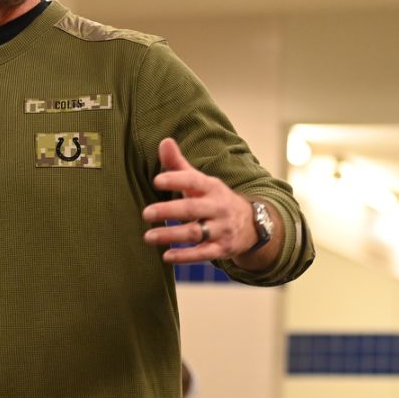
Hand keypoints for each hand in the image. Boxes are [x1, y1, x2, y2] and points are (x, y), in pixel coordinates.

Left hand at [141, 138, 257, 263]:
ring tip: (148, 237)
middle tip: (146, 213)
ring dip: (171, 236)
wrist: (252, 225)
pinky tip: (167, 256)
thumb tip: (164, 141)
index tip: (156, 181)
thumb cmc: (214, 199)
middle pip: (192, 209)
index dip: (176, 180)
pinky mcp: (222, 249)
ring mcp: (222, 229)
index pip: (193, 181)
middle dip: (169, 211)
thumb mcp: (201, 181)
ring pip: (195, 233)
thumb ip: (179, 165)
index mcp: (211, 187)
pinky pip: (203, 254)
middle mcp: (218, 207)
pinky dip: (185, 256)